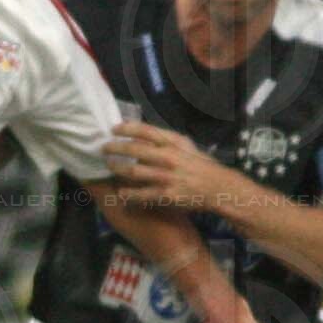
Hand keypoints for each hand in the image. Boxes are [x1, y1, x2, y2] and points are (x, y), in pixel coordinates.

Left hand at [106, 122, 242, 212]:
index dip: (126, 128)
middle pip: (134, 149)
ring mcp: (165, 176)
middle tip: (104, 148)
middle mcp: (168, 157)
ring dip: (117, 168)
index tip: (113, 129)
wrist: (218, 188)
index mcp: (173, 143)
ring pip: (133, 170)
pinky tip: (121, 192)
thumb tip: (145, 135)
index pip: (145, 130)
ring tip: (110, 166)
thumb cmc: (201, 165)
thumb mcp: (187, 146)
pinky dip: (128, 193)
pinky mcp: (165, 194)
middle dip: (115, 147)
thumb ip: (167, 140)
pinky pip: (141, 194)